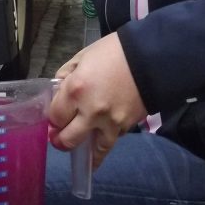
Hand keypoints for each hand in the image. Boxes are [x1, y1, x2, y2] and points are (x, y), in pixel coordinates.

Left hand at [48, 32, 147, 168]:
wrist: (151, 55)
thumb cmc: (114, 51)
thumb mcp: (83, 57)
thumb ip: (66, 76)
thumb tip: (59, 92)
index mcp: (76, 90)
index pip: (55, 117)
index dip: (52, 119)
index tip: (54, 118)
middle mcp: (91, 112)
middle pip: (68, 140)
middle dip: (60, 141)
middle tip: (59, 138)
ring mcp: (111, 122)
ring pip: (94, 150)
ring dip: (85, 153)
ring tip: (82, 153)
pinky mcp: (127, 126)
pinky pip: (112, 138)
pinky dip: (106, 137)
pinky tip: (102, 137)